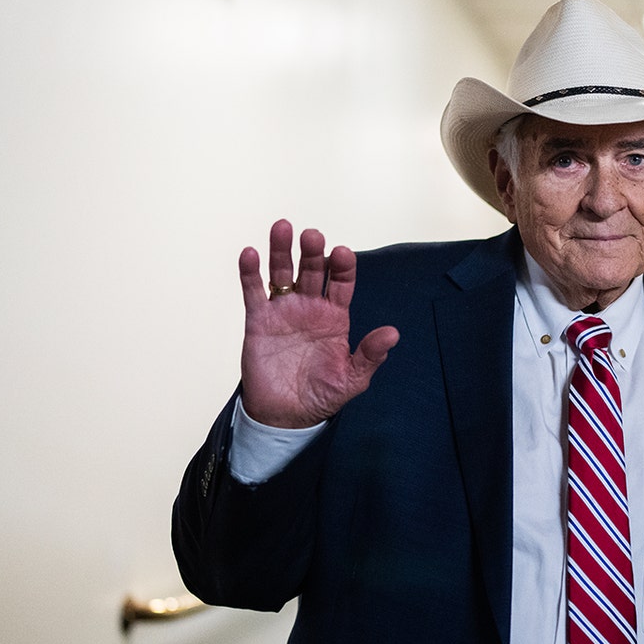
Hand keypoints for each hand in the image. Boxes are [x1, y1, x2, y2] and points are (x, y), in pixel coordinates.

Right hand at [238, 220, 399, 428]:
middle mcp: (310, 307)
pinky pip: (254, 292)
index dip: (343, 267)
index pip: (342, 283)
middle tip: (312, 236)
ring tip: (283, 228)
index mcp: (336, 317)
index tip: (343, 253)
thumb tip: (393, 334)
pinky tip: (250, 254)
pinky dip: (250, 273)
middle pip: (313, 271)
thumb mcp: (353, 379)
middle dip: (313, 252)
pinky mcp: (258, 321)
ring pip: (282, 273)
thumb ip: (370, 356)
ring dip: (282, 251)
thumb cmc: (322, 395)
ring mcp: (284, 311)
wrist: (287, 416)